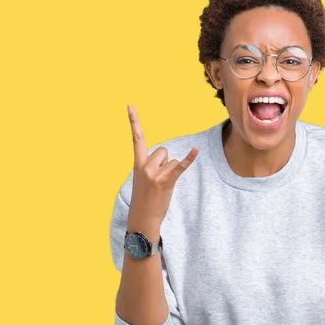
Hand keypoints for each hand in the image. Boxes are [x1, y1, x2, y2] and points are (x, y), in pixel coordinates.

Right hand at [126, 104, 198, 235]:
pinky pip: (180, 166)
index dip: (133, 122)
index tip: (129, 106)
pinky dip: (189, 159)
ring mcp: (155, 174)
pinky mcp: (166, 181)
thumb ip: (150, 164)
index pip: (136, 139)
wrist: (142, 218)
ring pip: (173, 161)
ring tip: (163, 186)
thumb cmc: (144, 198)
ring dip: (172, 172)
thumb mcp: (141, 178)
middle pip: (164, 151)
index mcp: (137, 164)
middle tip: (158, 180)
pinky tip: (195, 150)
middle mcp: (145, 166)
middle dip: (165, 163)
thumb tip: (167, 158)